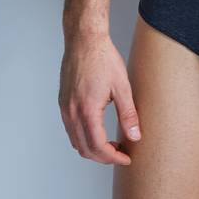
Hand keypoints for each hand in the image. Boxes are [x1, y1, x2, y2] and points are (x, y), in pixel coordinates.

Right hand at [58, 32, 141, 164]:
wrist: (84, 40)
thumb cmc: (103, 59)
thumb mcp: (122, 86)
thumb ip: (128, 114)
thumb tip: (135, 136)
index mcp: (87, 110)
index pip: (97, 146)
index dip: (112, 157)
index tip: (126, 158)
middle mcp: (72, 112)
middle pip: (84, 149)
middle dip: (103, 157)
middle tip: (121, 153)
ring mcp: (65, 108)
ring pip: (75, 141)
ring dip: (92, 148)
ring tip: (112, 144)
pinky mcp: (63, 103)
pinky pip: (70, 129)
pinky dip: (83, 137)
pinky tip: (98, 130)